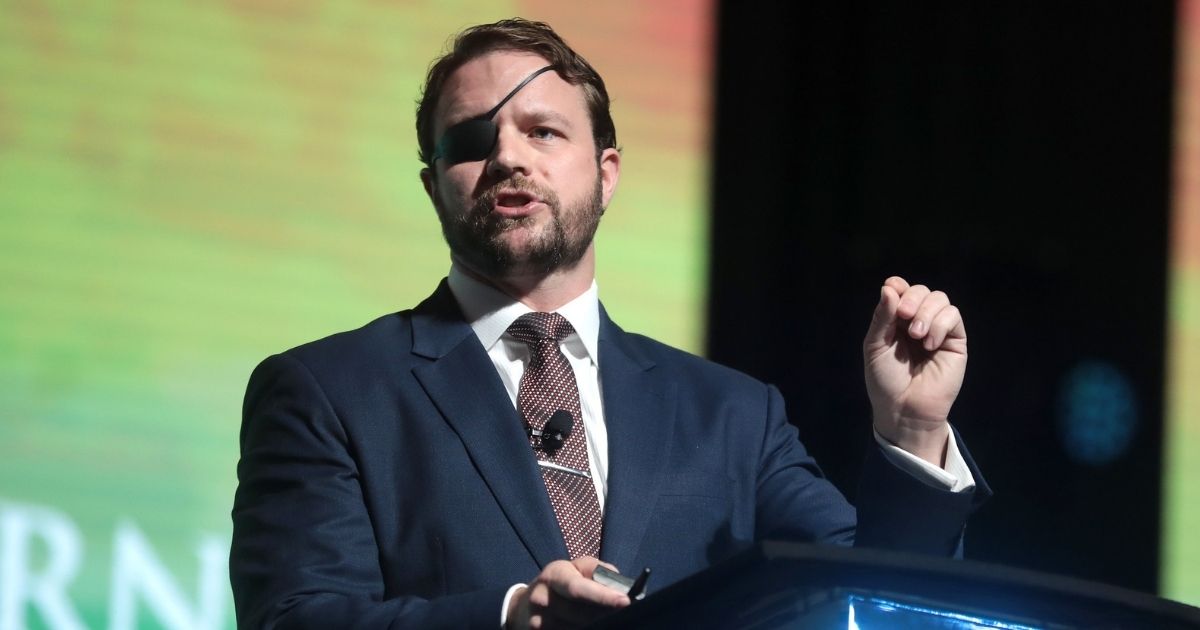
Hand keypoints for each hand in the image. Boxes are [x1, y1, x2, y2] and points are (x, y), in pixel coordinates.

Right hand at [506, 557, 629, 629]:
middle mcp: (542, 597)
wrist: (525, 604)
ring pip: (576, 628)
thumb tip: (620, 587)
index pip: (578, 587)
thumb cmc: (561, 583)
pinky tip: (585, 625)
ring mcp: (538, 620)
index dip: (603, 596)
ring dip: (594, 626)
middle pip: (580, 614)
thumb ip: (598, 572)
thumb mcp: (576, 568)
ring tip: (600, 619)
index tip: (625, 602)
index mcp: (554, 575)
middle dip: (603, 615)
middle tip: (620, 614)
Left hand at [863, 276, 966, 465]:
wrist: (904, 408)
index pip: (901, 290)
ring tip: (916, 335)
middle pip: (921, 290)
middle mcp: (917, 321)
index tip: (893, 290)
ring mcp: (938, 330)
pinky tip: (930, 344)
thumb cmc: (885, 380)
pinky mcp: (955, 341)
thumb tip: (890, 286)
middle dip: (912, 298)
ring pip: (940, 299)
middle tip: (904, 315)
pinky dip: (940, 324)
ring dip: (927, 311)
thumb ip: (882, 317)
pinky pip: (953, 317)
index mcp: (895, 320)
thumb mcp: (875, 346)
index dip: (898, 286)